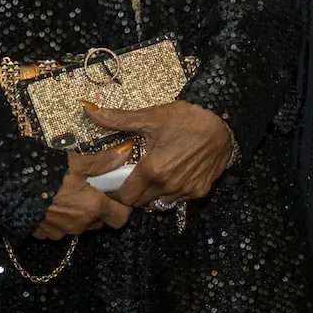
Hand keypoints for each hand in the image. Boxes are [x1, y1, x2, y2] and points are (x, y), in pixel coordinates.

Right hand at [33, 145, 134, 239]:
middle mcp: (81, 225)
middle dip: (99, 209)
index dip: (121, 206)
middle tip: (90, 190)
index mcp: (93, 207)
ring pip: (80, 226)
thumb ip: (102, 162)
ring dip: (79, 214)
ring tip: (68, 195)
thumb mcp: (76, 163)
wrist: (8, 188)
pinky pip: (61, 229)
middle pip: (100, 221)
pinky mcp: (45, 235)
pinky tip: (52, 204)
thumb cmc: (46, 173)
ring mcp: (62, 233)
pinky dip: (61, 219)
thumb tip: (125, 152)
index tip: (113, 194)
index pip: (121, 218)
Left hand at [86, 101, 234, 210]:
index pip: (124, 197)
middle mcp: (167, 186)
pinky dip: (172, 192)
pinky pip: (178, 200)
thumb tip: (88, 109)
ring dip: (152, 194)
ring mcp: (185, 191)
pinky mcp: (199, 191)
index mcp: (151, 170)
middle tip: (133, 175)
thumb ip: (118, 119)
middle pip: (140, 203)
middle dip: (133, 193)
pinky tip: (174, 175)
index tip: (116, 180)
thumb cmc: (186, 118)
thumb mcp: (152, 117)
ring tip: (154, 175)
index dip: (117, 191)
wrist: (224, 121)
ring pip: (159, 203)